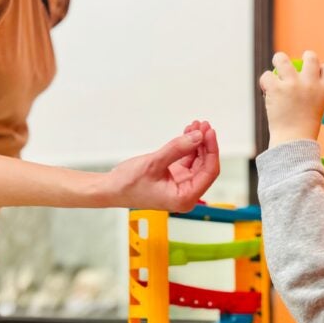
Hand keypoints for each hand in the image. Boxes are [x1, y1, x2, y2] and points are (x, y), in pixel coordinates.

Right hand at [104, 120, 218, 210]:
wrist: (111, 189)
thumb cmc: (128, 184)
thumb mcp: (154, 163)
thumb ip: (178, 149)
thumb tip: (198, 136)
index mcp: (185, 197)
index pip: (208, 172)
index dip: (212, 150)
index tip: (209, 133)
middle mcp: (186, 193)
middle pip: (205, 166)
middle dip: (205, 144)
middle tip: (203, 125)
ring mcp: (181, 184)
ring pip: (197, 161)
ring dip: (197, 143)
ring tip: (196, 125)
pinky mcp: (174, 177)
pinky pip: (187, 160)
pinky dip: (188, 146)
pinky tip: (188, 132)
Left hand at [259, 50, 323, 147]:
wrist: (293, 143)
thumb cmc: (303, 132)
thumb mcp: (315, 110)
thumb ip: (310, 94)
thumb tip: (297, 81)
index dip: (322, 69)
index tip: (315, 77)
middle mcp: (310, 83)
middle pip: (310, 56)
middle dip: (304, 58)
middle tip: (297, 70)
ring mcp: (293, 84)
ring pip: (282, 58)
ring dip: (278, 61)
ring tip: (277, 72)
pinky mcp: (277, 88)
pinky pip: (267, 75)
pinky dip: (265, 82)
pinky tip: (267, 91)